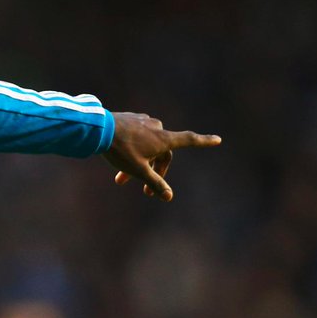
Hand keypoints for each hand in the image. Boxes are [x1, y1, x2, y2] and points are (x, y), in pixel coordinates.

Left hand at [103, 112, 220, 200]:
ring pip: (146, 147)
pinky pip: (136, 138)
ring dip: (138, 164)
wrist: (98, 129)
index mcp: (164, 138)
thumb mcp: (138, 170)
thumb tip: (169, 197)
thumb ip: (154, 183)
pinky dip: (131, 152)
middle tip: (144, 192)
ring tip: (120, 180)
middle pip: (162, 153)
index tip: (218, 140)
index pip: (190, 140)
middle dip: (153, 173)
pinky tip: (117, 158)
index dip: (204, 141)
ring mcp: (144, 121)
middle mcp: (157, 127)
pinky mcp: (131, 120)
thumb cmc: (120, 150)